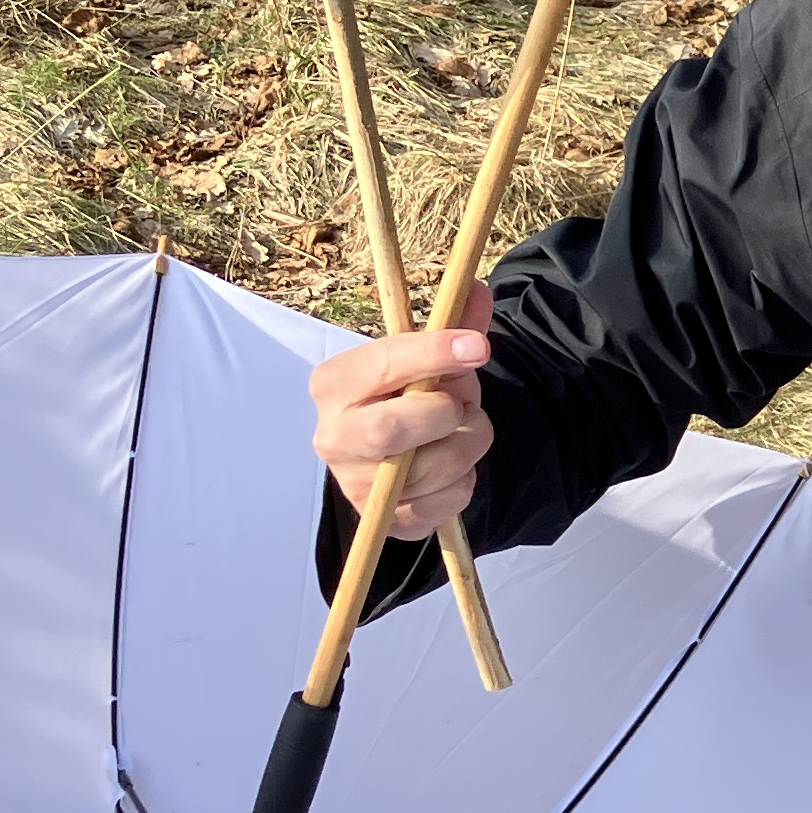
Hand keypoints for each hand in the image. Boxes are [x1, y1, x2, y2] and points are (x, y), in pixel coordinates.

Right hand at [309, 326, 493, 541]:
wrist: (394, 454)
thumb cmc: (407, 393)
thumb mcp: (428, 355)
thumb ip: (454, 325)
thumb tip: (477, 291)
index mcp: (334, 383)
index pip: (382, 366)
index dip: (434, 354)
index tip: (478, 348)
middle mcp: (333, 436)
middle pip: (392, 430)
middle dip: (445, 413)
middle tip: (461, 404)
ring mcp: (356, 485)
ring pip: (431, 468)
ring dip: (468, 443)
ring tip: (463, 430)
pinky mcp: (387, 521)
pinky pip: (446, 502)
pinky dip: (465, 480)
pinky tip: (453, 466)